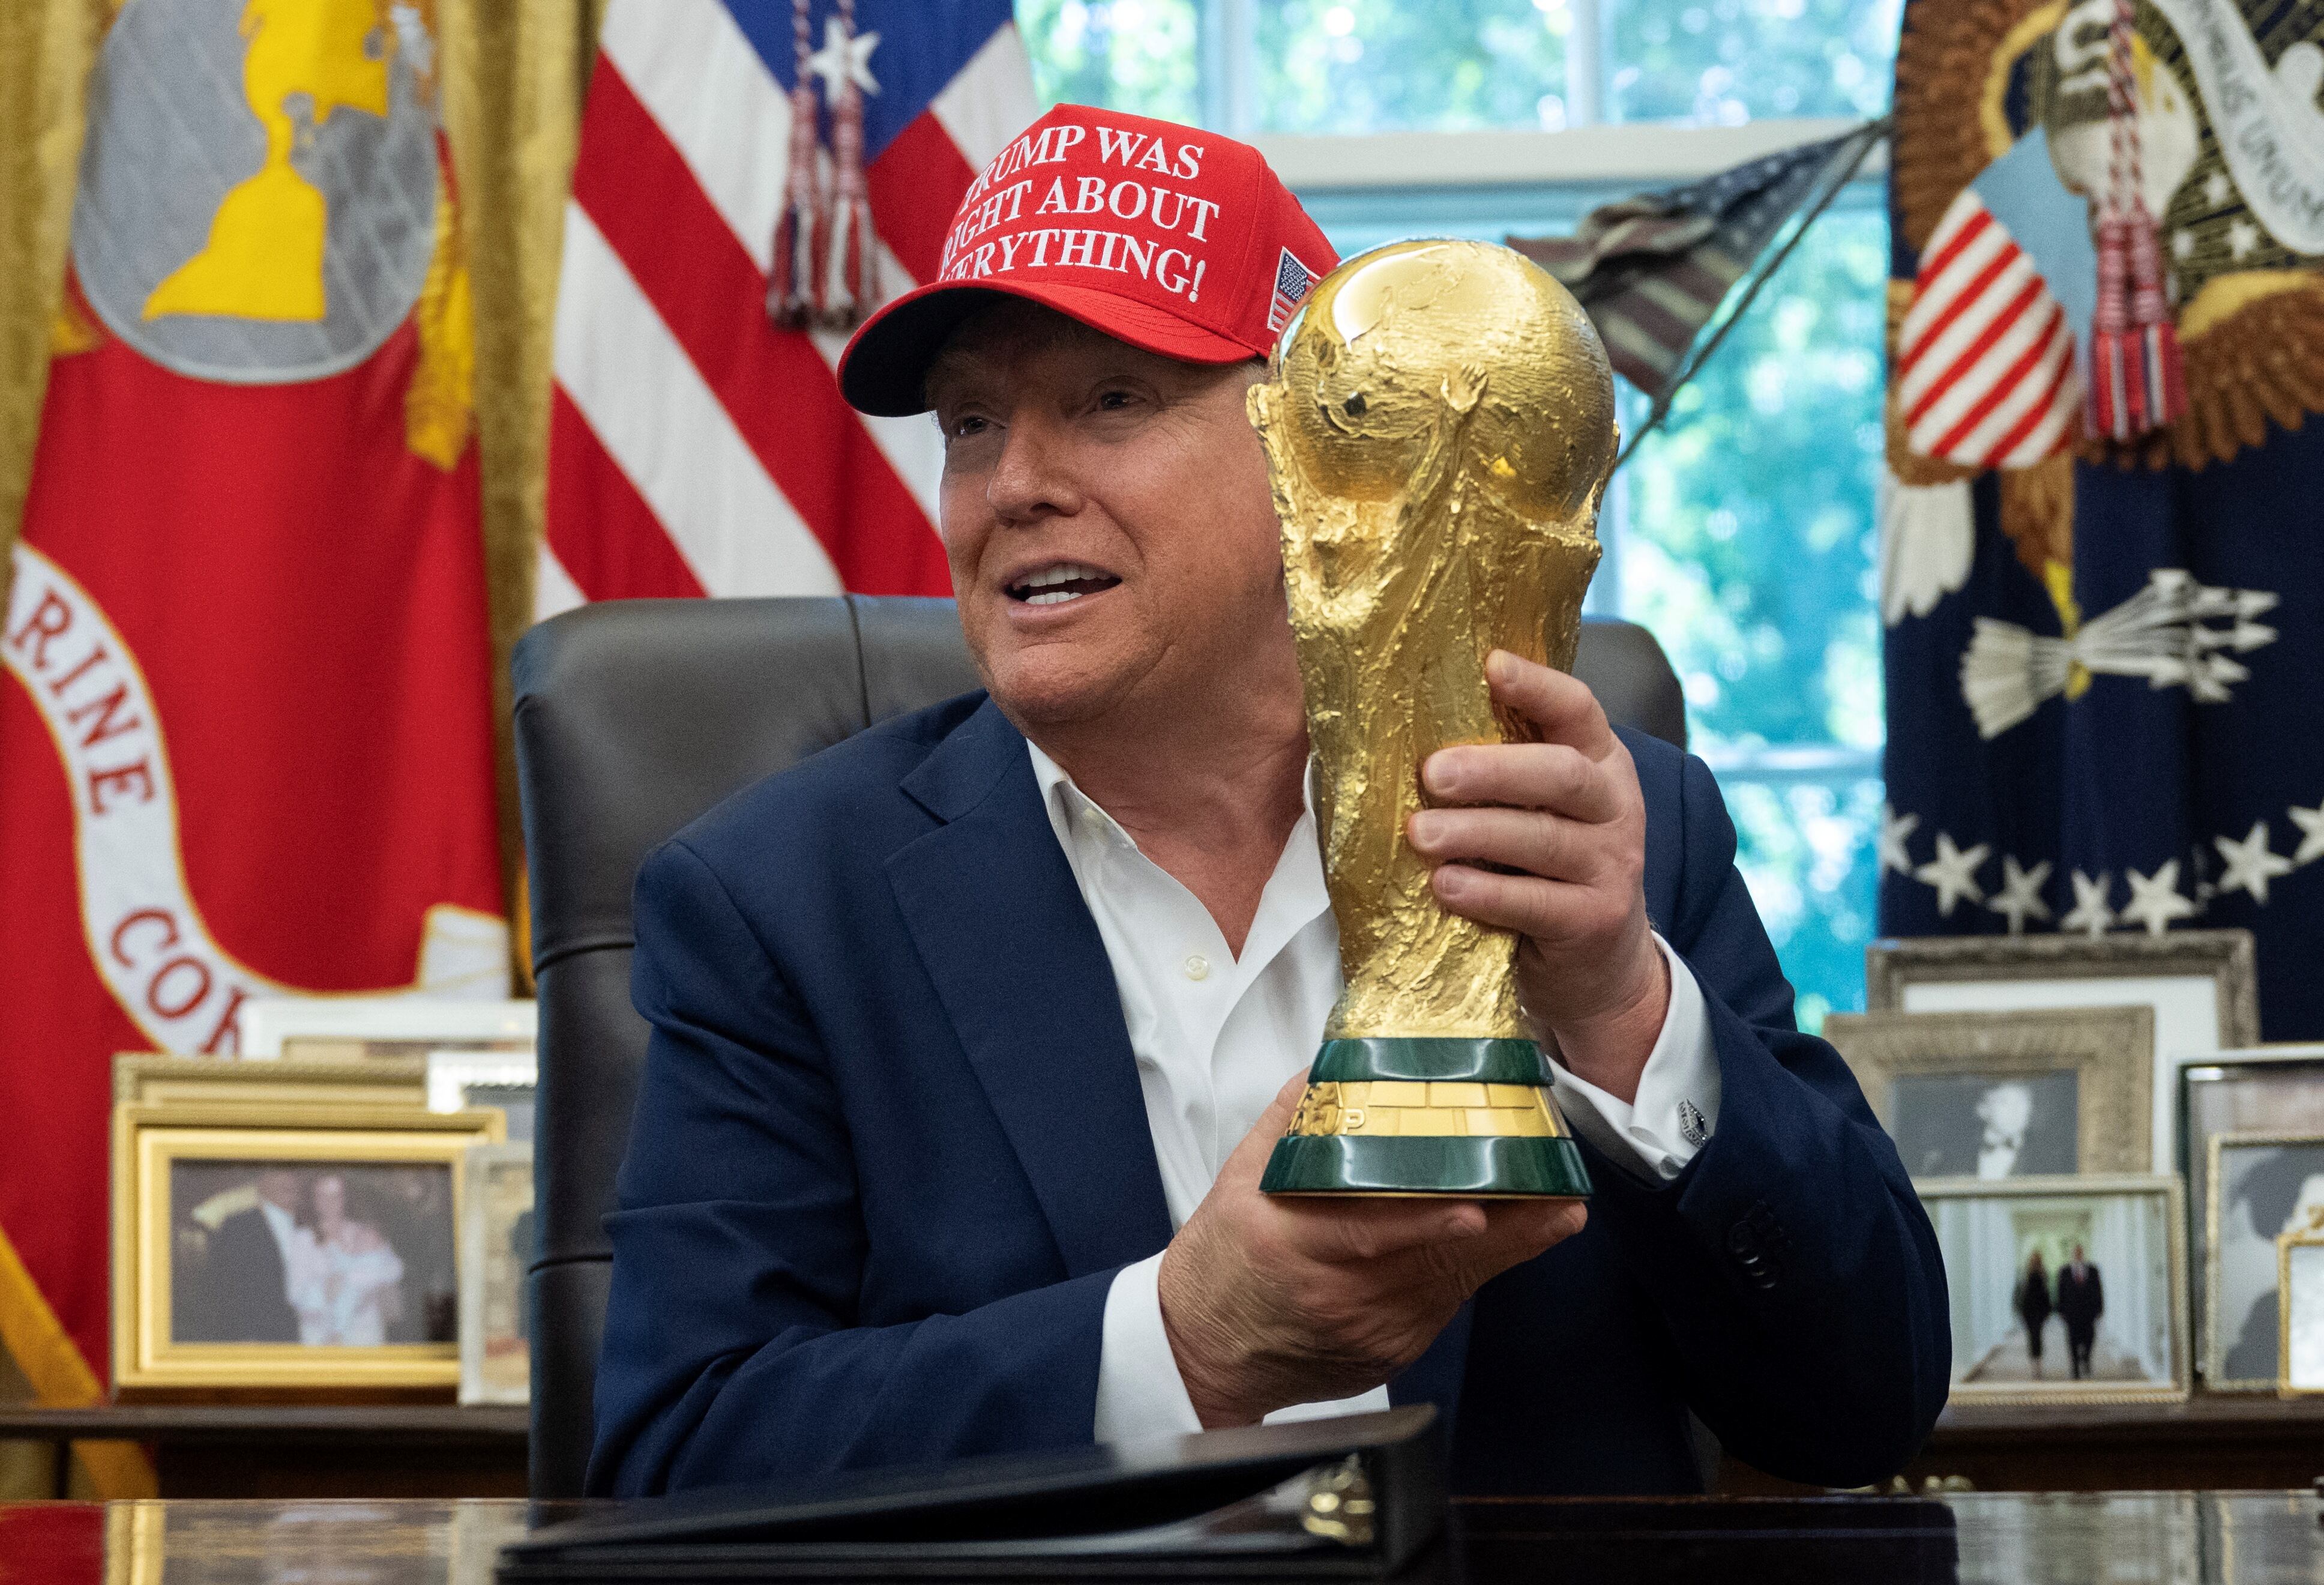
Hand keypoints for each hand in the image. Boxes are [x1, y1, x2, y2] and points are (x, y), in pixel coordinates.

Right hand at [1157, 1075, 1586, 1427]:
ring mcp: (1367, 1328)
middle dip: (1505, 1228)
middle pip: (1429, 1258)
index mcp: (1288, 1239)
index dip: (1426, 1218)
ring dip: (1506, 1246)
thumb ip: (1297, 1117)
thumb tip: (1347, 1059)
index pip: (1367, 1228)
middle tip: (1557, 1200)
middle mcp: (1333, 1290)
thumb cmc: (1224, 1259)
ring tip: (1554, 1211)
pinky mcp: (1391, 1350)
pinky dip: (1471, 1270)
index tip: (1476, 1202)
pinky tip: (1499, 1241)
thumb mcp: (1244, 1176)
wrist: (1205, 1348)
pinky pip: (1442, 1305)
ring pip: (1450, 1283)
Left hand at [1405, 651, 1668, 1102]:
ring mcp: (1613, 866)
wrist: (1598, 964)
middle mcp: (1615, 806)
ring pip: (1544, 840)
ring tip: (1420, 833)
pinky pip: (1537, 903)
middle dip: (1494, 770)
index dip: (1538, 685)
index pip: (1578, 709)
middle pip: (1561, 775)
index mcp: (1598, 762)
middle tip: (1432, 772)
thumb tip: (1401, 731)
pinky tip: (1445, 887)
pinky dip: (1487, 894)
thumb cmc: (1544, 868)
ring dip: (1476, 833)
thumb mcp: (1536, 809)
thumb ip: (1498, 770)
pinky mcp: (1596, 921)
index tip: (1490, 665)